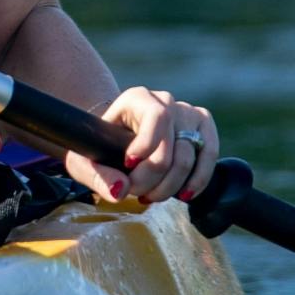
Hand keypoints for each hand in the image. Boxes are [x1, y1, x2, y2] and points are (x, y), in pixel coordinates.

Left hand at [64, 87, 219, 206]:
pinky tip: (182, 195)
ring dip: (171, 185)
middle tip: (136, 193)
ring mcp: (188, 113)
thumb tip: (121, 191)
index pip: (157, 117)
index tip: (129, 165)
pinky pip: (209, 155)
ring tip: (151, 196)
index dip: (147, 145)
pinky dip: (198, 180)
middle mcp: (166, 101)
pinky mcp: (204, 129)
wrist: (117, 142)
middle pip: (171, 146)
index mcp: (137, 98)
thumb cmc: (100, 148)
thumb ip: (98, 176)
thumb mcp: (85, 161)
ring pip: (190, 156)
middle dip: (153, 177)